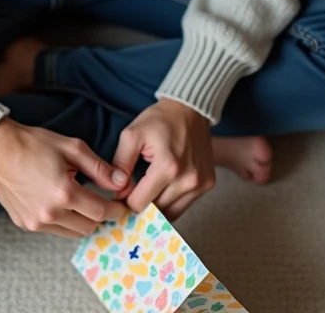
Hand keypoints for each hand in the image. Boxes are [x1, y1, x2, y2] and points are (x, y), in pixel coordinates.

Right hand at [0, 118, 130, 237]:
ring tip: (77, 199)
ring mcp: (35, 222)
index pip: (101, 212)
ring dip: (80, 220)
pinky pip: (52, 229)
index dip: (115, 210)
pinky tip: (57, 202)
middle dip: (99, 216)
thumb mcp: (72, 148)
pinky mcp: (24, 224)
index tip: (120, 206)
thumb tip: (122, 183)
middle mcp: (50, 213)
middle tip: (100, 201)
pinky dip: (61, 220)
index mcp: (64, 192)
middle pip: (88, 227)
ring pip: (71, 232)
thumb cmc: (34, 144)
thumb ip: (100, 169)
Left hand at [112, 98, 214, 220]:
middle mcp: (188, 180)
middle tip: (132, 193)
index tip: (121, 193)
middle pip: (156, 211)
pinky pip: (184, 205)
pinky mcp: (208, 184)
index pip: (139, 203)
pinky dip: (171, 202)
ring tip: (148, 191)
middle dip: (141, 205)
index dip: (125, 200)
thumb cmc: (159, 120)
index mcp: (168, 168)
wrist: (190, 109)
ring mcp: (201, 184)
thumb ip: (121, 164)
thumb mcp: (132, 135)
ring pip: (171, 213)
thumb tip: (116, 190)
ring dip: (157, 206)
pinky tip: (163, 188)